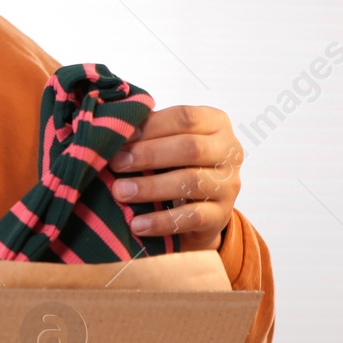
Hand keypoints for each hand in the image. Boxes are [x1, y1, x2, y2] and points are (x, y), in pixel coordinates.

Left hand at [108, 105, 242, 251]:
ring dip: (150, 187)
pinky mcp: (221, 215)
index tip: (120, 138)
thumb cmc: (176, 164)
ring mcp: (228, 185)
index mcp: (215, 123)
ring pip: (191, 182)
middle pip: (190, 148)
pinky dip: (161, 221)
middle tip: (116, 163)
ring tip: (120, 192)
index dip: (150, 127)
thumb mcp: (166, 141)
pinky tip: (137, 224)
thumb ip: (147, 131)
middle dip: (148, 155)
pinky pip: (192, 217)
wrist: (201, 209)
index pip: (185, 118)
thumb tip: (113, 128)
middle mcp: (229, 151)